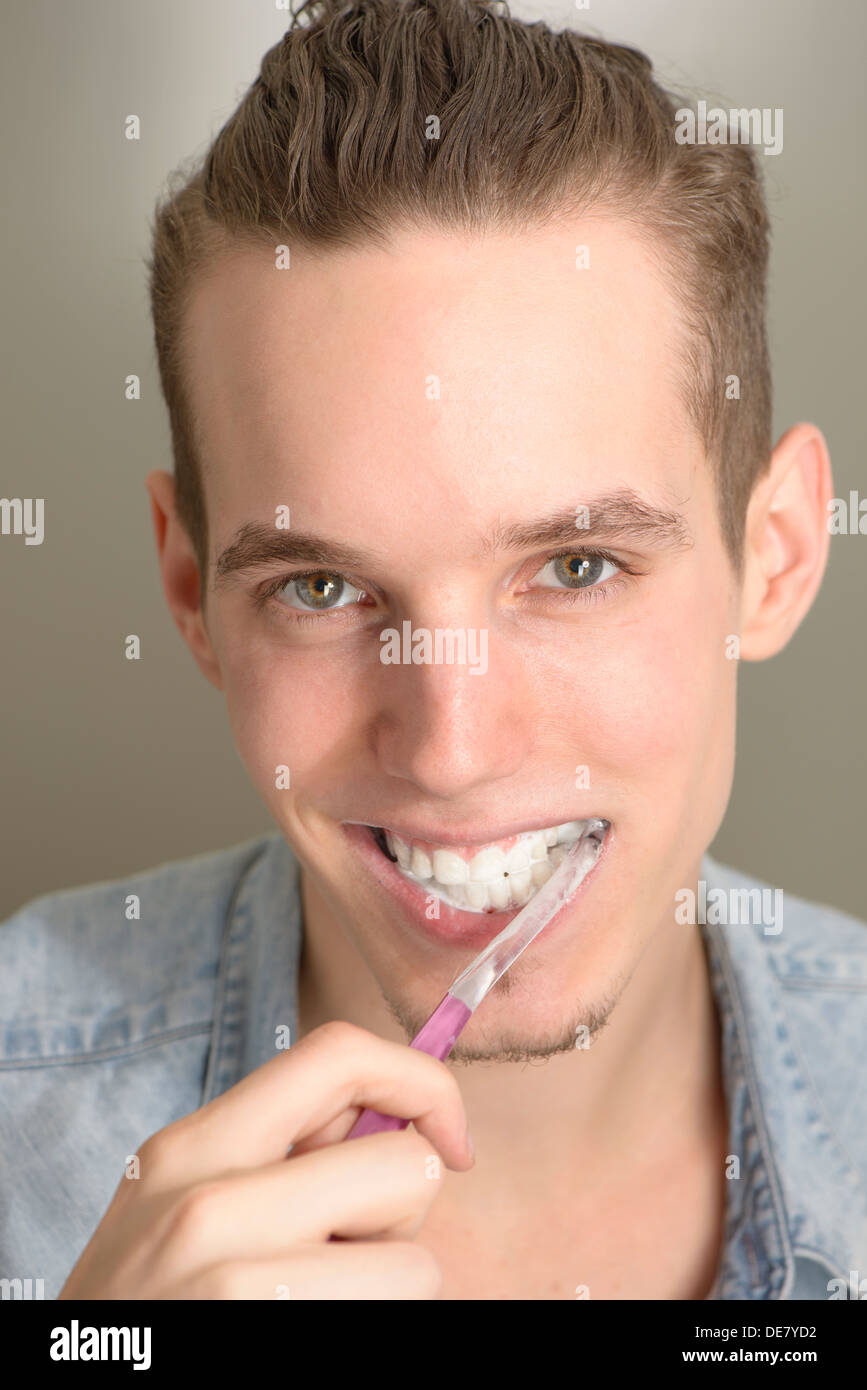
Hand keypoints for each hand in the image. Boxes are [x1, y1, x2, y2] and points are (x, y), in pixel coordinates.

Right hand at [58, 1021, 473, 1298]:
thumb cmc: (153, 1309)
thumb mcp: (178, 1208)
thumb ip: (273, 1154)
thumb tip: (399, 1114)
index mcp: (191, 1145)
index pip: (338, 1052)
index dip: (422, 1081)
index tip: (448, 1138)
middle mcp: (208, 1200)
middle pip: (404, 1164)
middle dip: (402, 1214)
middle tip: (347, 1252)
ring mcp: (235, 1279)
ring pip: (417, 1261)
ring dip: (388, 1286)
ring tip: (320, 1300)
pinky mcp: (269, 1333)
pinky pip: (397, 1313)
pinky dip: (377, 1324)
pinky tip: (312, 1332)